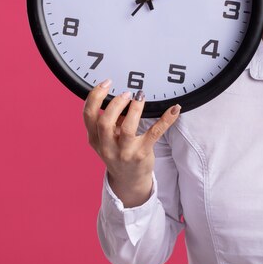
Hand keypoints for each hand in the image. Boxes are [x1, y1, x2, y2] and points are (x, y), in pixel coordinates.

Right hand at [83, 80, 180, 206]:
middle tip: (128, 93)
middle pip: (104, 121)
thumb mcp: (107, 139)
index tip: (106, 83)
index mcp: (95, 139)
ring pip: (127, 128)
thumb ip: (111, 120)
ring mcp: (124, 152)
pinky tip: (174, 109)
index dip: (95, 96)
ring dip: (135, 109)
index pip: (88, 115)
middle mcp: (107, 147)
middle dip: (116, 104)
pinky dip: (166, 120)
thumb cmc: (119, 152)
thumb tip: (122, 97)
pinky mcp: (142, 154)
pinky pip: (155, 133)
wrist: (129, 180)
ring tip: (140, 97)